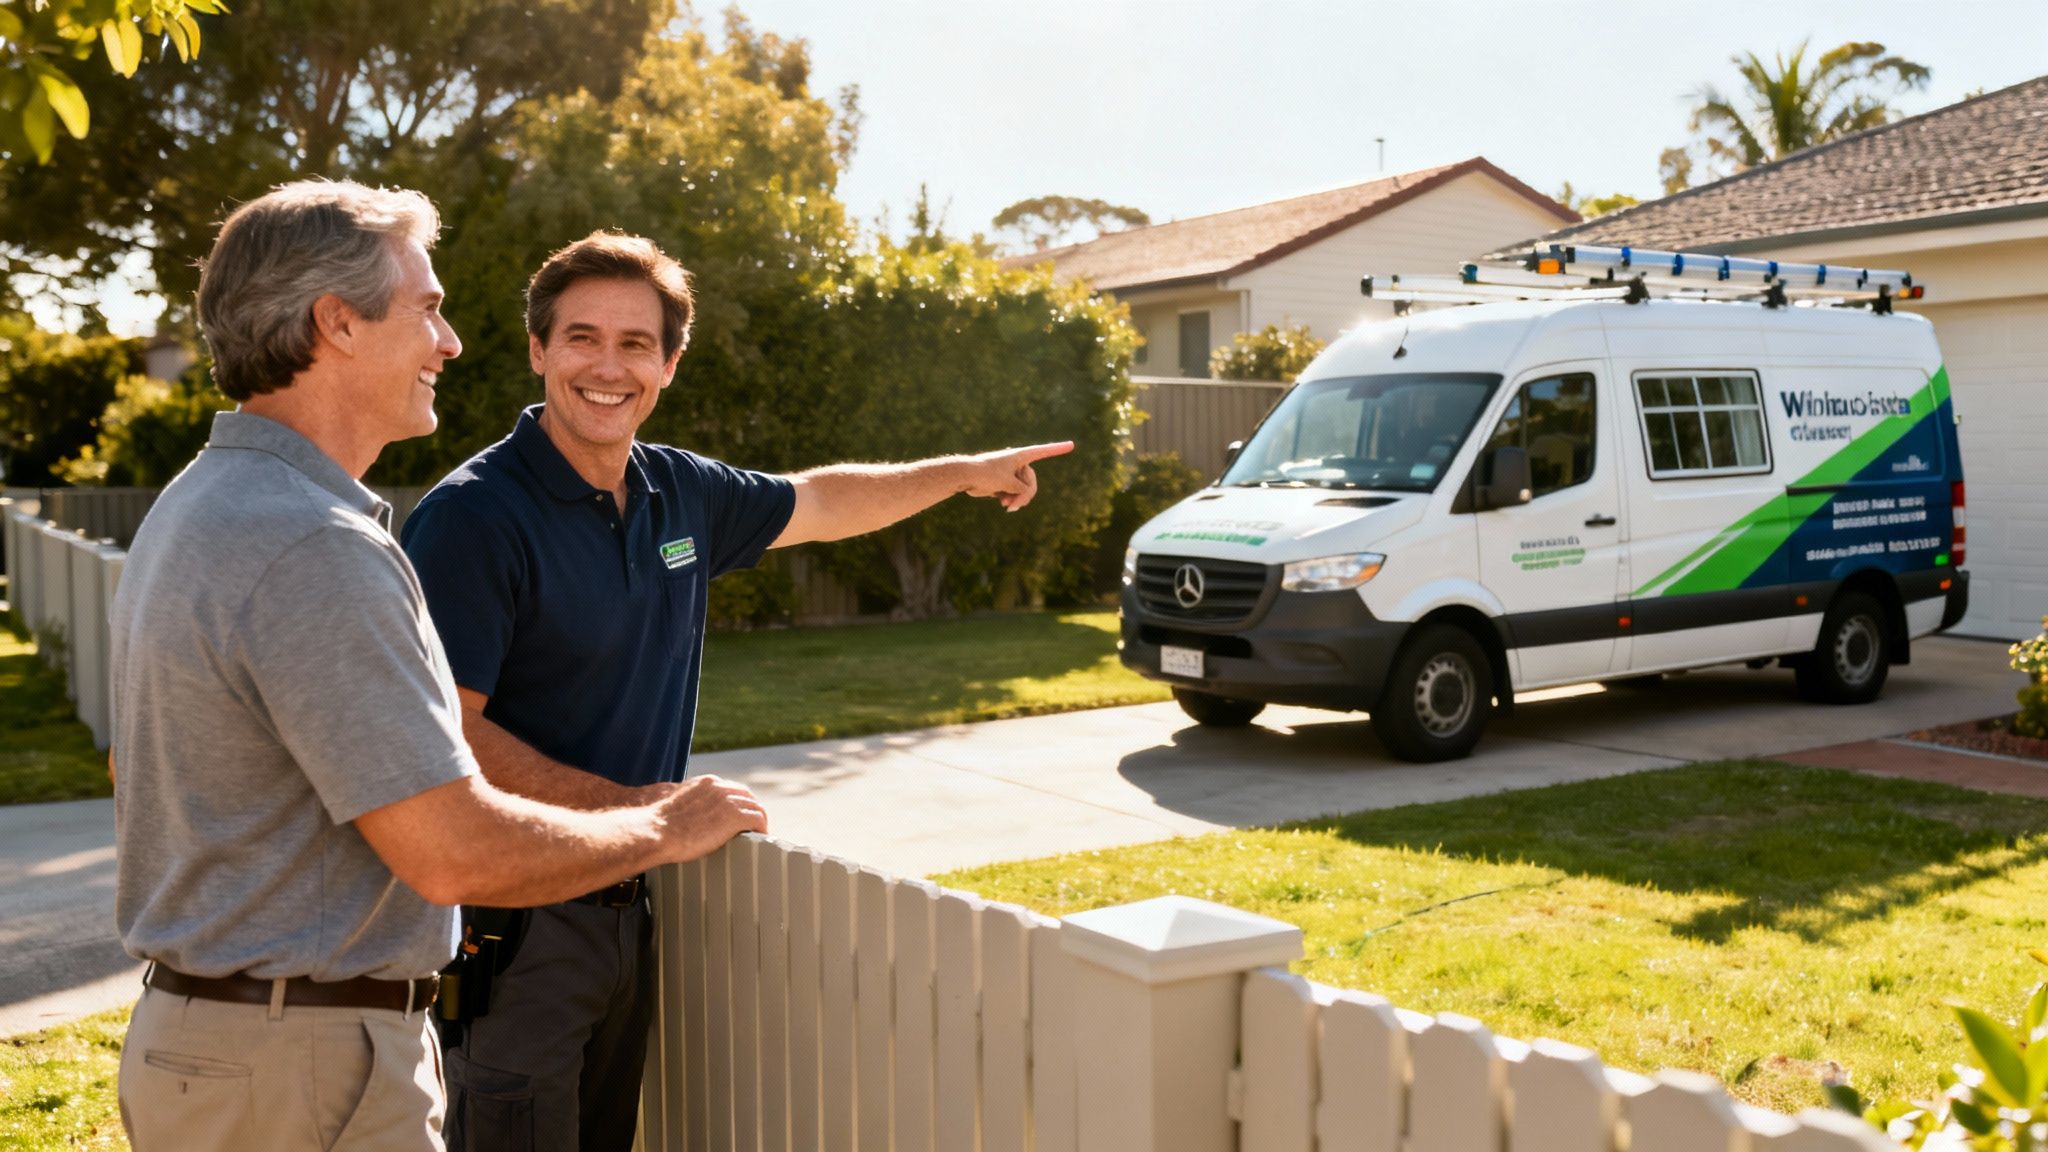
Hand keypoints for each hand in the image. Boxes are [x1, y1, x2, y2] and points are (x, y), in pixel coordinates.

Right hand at [657, 774, 767, 862]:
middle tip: (753, 825)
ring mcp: (728, 801)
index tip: (739, 815)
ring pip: (755, 807)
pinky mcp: (734, 816)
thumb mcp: (677, 807)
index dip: (739, 803)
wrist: (655, 831)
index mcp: (706, 783)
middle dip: (751, 809)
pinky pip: (757, 819)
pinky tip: (761, 837)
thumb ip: (690, 806)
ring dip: (759, 820)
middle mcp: (719, 787)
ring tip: (759, 833)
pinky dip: (762, 828)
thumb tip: (689, 818)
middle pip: (747, 796)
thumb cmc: (660, 826)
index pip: (732, 789)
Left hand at [960, 441, 1074, 510]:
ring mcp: (1011, 474)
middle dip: (1025, 495)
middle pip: (1032, 481)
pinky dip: (1011, 500)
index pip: (1043, 451)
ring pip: (1024, 490)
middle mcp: (1017, 464)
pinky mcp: (1004, 484)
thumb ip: (1021, 489)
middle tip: (1016, 505)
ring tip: (1007, 506)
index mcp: (1020, 456)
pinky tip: (1003, 505)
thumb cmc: (986, 474)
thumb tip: (1023, 495)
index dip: (1057, 449)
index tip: (1072, 445)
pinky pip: (1015, 494)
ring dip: (1017, 500)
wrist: (965, 477)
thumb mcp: (1008, 483)